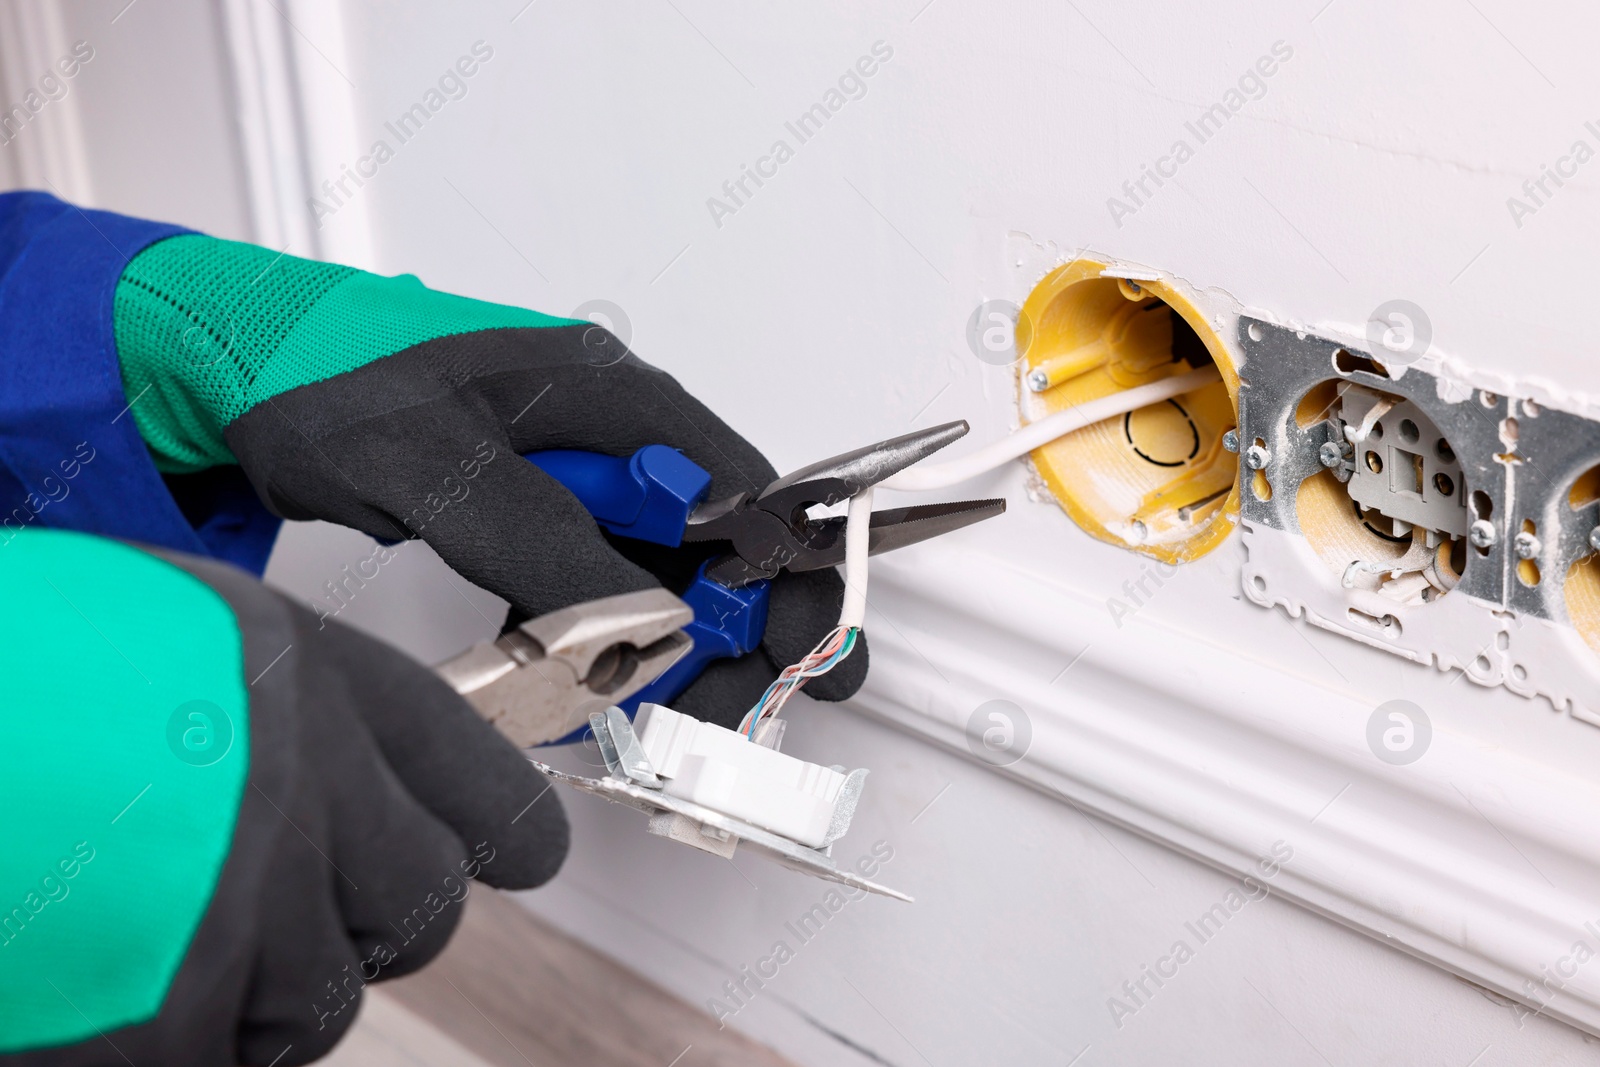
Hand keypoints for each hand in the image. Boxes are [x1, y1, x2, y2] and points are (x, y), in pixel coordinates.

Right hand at [0, 531, 564, 1064]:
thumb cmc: (7, 671)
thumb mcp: (146, 640)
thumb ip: (253, 714)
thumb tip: (315, 786)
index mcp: (303, 678)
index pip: (484, 787)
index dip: (499, 830)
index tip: (511, 852)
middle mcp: (308, 794)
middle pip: (419, 911)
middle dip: (359, 918)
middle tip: (260, 898)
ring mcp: (244, 920)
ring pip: (319, 1005)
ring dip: (248, 990)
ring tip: (134, 928)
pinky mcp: (166, 1028)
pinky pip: (220, 1057)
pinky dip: (173, 1040)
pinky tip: (94, 988)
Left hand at [115, 236, 866, 725]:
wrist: (245, 362)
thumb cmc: (333, 384)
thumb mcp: (436, 466)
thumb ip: (542, 535)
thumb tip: (646, 613)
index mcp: (622, 403)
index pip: (751, 500)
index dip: (792, 586)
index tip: (807, 666)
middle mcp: (620, 436)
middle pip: (721, 548)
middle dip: (730, 637)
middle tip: (707, 719)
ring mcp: (582, 472)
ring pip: (662, 573)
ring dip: (663, 648)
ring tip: (638, 711)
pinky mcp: (541, 505)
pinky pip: (600, 581)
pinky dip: (600, 635)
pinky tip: (570, 672)